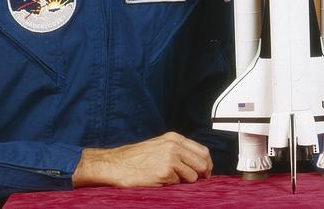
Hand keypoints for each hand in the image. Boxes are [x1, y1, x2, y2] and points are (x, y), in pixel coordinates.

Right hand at [74, 133, 212, 186]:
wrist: (116, 164)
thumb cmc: (136, 157)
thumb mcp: (159, 145)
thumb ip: (178, 150)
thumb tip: (197, 162)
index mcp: (174, 138)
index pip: (202, 151)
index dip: (207, 163)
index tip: (206, 172)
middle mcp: (174, 146)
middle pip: (202, 162)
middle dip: (203, 174)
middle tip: (200, 181)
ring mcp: (170, 159)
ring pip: (192, 175)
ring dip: (186, 181)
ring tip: (172, 180)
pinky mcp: (164, 173)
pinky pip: (178, 183)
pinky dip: (172, 185)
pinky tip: (160, 181)